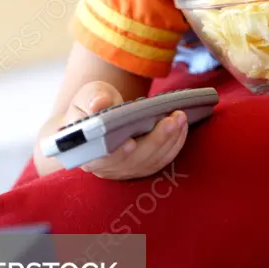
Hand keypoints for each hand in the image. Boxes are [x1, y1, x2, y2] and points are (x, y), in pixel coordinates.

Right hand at [62, 80, 188, 179]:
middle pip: (134, 161)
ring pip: (151, 161)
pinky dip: (174, 144)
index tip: (131, 142)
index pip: (101, 159)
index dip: (116, 154)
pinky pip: (161, 160)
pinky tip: (182, 126)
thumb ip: (92, 99)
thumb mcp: (86, 97)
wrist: (98, 116)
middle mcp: (107, 168)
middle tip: (171, 120)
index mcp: (87, 153)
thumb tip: (98, 104)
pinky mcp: (143, 167)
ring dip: (169, 140)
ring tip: (180, 117)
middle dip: (155, 140)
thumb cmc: (90, 106)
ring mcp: (127, 170)